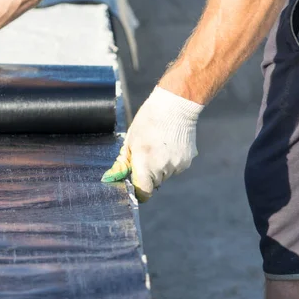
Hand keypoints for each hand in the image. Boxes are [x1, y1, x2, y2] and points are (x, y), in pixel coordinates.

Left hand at [101, 86, 203, 201]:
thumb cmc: (148, 121)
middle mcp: (162, 168)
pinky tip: (169, 146)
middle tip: (145, 157)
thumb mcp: (130, 141)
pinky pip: (175, 168)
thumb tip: (111, 177)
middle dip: (147, 176)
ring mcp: (176, 165)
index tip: (135, 185)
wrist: (175, 107)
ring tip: (158, 148)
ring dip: (159, 168)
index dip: (138, 191)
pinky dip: (171, 162)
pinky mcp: (187, 161)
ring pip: (165, 176)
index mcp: (144, 163)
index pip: (143, 192)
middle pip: (153, 183)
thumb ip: (123, 163)